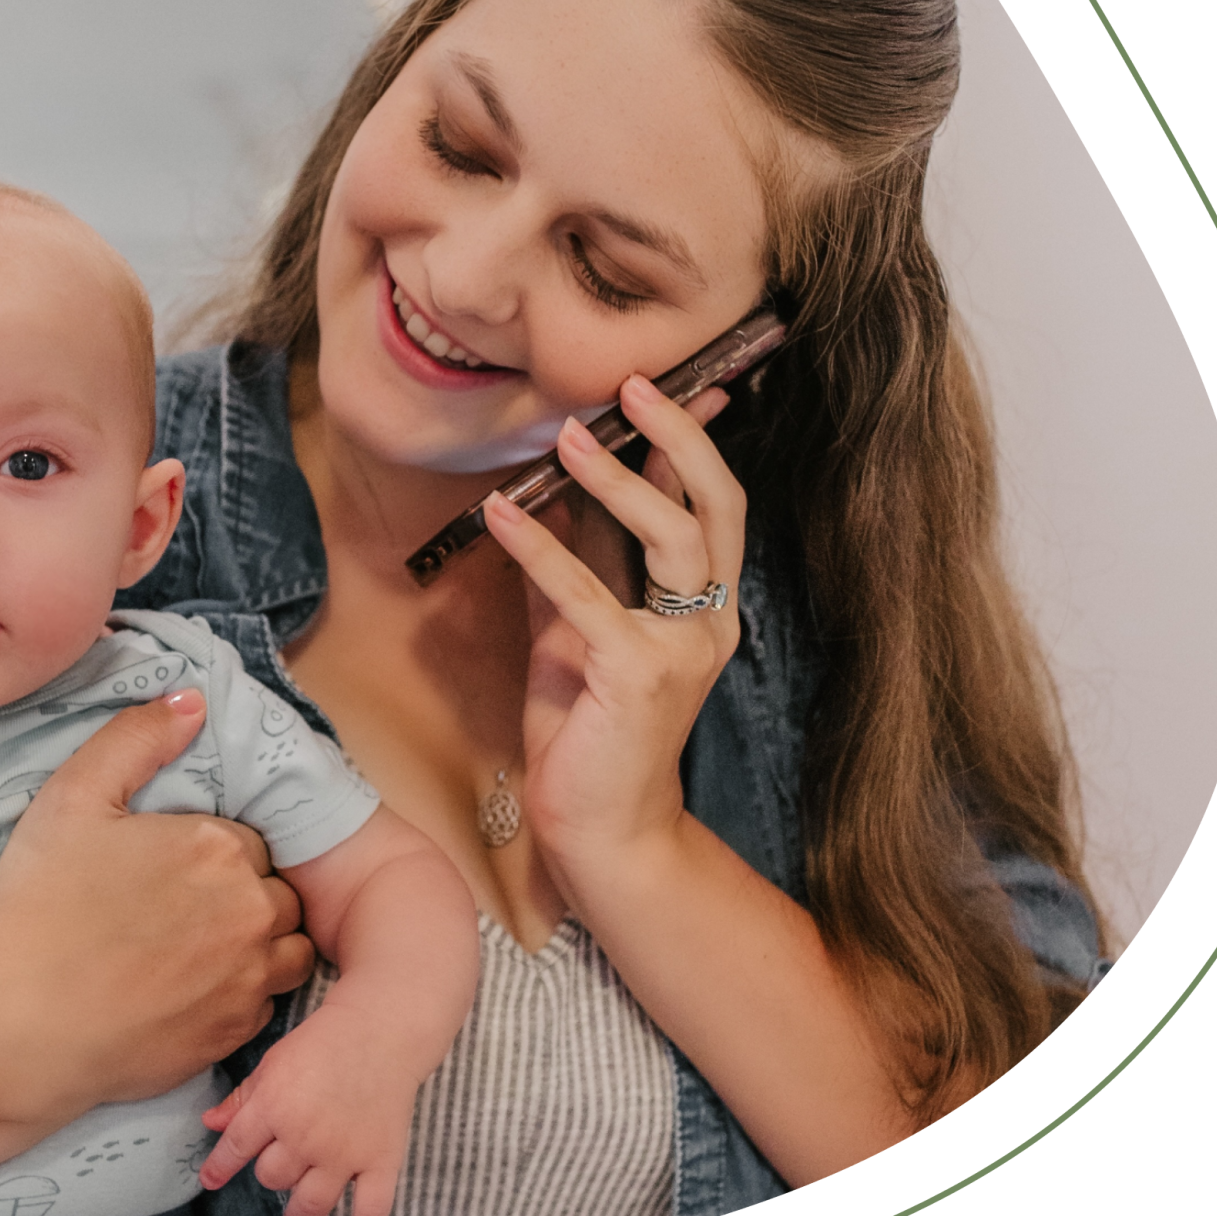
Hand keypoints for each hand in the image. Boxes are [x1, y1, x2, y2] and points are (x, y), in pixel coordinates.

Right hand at [0, 690, 317, 1106]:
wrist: (18, 1023)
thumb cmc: (39, 906)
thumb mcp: (72, 798)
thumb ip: (136, 738)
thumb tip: (192, 700)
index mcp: (220, 847)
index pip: (250, 843)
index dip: (211, 856)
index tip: (169, 875)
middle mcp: (251, 909)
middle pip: (276, 894)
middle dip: (241, 899)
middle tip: (179, 915)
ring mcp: (250, 976)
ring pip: (286, 950)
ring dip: (257, 946)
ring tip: (197, 954)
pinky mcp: (236, 1032)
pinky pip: (264, 1004)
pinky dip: (239, 996)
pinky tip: (189, 995)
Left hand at [196, 995, 418, 1215]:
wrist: (381, 1029)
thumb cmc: (323, 1041)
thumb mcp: (274, 1062)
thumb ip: (243, 1097)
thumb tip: (210, 1122)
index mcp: (273, 1107)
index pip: (235, 1149)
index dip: (219, 1168)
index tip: (210, 1181)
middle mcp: (304, 1136)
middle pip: (272, 1178)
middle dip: (272, 1173)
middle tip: (284, 1162)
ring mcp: (344, 1153)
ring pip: (310, 1203)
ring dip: (300, 1213)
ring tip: (298, 1213)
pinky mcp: (380, 1160)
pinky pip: (371, 1209)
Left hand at [482, 376, 742, 879]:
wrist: (600, 831)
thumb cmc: (587, 737)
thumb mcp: (572, 637)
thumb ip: (570, 572)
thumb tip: (539, 501)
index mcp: (702, 607)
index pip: (712, 505)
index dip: (693, 440)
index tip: (666, 383)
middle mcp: (709, 619)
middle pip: (717, 505)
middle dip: (680, 435)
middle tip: (633, 385)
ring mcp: (681, 647)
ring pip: (673, 537)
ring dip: (620, 479)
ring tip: (569, 437)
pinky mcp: (637, 674)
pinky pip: (586, 593)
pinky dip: (540, 547)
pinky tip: (499, 514)